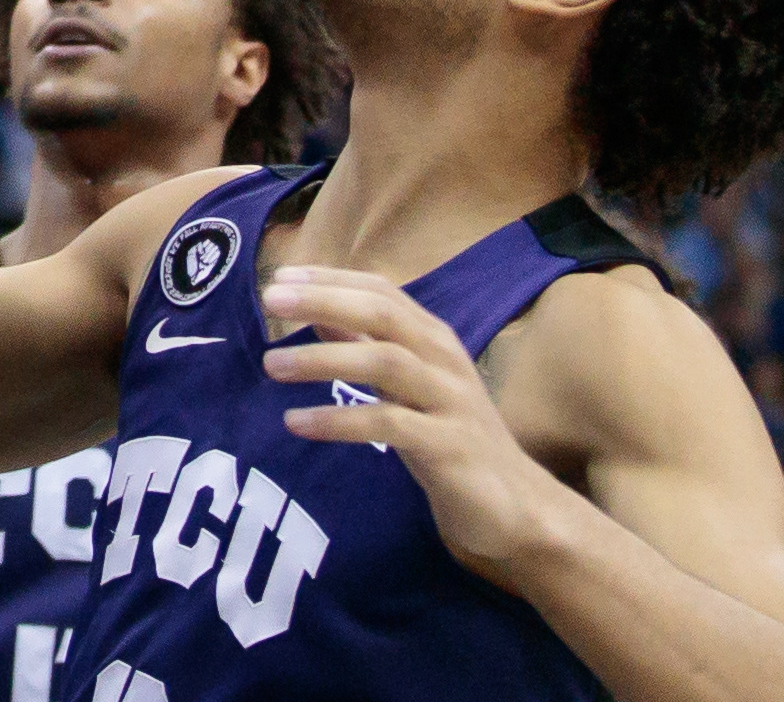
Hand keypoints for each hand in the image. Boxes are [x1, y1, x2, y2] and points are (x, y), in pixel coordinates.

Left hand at [262, 268, 583, 576]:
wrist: (514, 505)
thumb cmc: (449, 437)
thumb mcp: (406, 386)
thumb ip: (367, 345)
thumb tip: (317, 312)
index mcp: (433, 339)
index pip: (381, 290)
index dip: (331, 279)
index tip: (279, 279)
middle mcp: (445, 359)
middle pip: (383, 313)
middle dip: (324, 300)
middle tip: (269, 301)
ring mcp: (450, 400)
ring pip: (385, 361)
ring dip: (324, 358)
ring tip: (272, 365)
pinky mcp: (449, 446)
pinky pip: (389, 423)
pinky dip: (339, 420)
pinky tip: (297, 422)